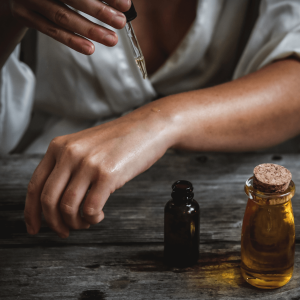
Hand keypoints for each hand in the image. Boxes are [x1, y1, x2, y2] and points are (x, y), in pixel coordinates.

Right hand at [8, 0, 130, 53]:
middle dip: (99, 11)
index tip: (125, 5)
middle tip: (120, 22)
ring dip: (89, 30)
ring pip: (62, 16)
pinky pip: (50, 31)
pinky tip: (89, 48)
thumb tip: (120, 3)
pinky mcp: (24, 15)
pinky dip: (71, 40)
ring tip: (111, 39)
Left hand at [24, 103, 176, 237]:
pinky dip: (91, 218)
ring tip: (86, 221)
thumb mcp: (84, 146)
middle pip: (48, 200)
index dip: (31, 212)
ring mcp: (88, 163)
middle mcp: (69, 153)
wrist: (147, 127)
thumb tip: (58, 203)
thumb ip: (67, 166)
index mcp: (59, 146)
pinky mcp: (107, 174)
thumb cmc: (118, 140)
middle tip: (64, 232)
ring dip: (75, 223)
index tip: (33, 228)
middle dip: (53, 224)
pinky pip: (89, 208)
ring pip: (67, 207)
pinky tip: (99, 214)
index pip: (35, 185)